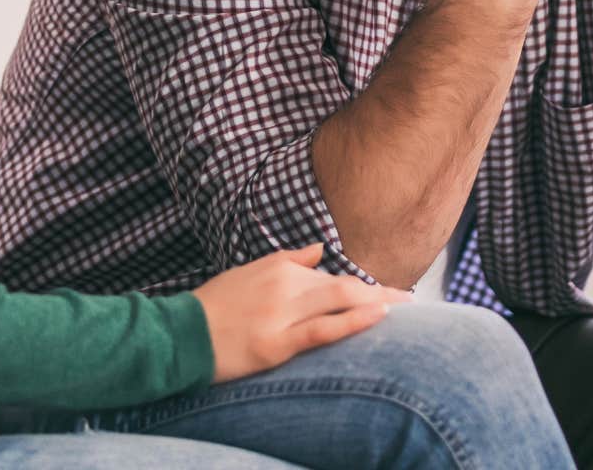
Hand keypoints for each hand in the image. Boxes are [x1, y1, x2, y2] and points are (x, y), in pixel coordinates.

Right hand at [190, 243, 410, 382]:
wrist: (180, 335)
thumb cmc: (215, 306)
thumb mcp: (249, 271)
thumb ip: (287, 258)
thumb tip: (317, 249)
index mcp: (280, 267)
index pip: (332, 276)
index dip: (365, 286)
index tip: (390, 293)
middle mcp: (284, 285)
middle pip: (344, 286)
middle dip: (382, 293)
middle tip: (412, 301)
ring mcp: (280, 314)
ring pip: (339, 302)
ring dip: (376, 304)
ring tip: (405, 311)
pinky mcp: (275, 343)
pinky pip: (321, 330)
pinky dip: (352, 321)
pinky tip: (377, 317)